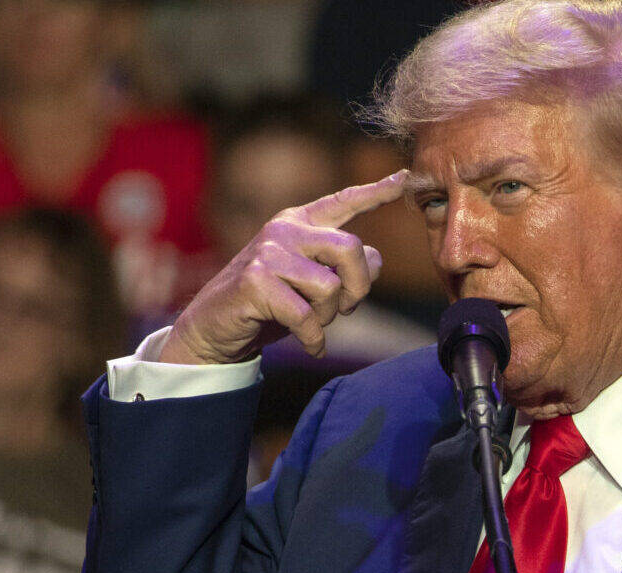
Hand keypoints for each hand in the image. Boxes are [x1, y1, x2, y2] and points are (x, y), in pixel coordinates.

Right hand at [164, 170, 409, 364]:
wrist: (215, 327)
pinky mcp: (256, 282)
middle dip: (358, 286)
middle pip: (351, 248)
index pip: (343, 202)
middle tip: (348, 308)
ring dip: (329, 316)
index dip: (376, 192)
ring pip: (330, 287)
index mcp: (299, 223)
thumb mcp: (312, 284)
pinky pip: (306, 315)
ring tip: (313, 323)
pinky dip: (314, 338)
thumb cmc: (270, 305)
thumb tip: (376, 259)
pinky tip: (312, 346)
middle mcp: (284, 230)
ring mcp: (268, 253)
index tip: (406, 178)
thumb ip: (344, 269)